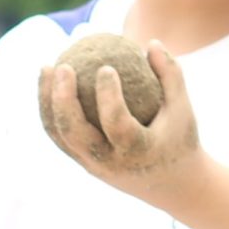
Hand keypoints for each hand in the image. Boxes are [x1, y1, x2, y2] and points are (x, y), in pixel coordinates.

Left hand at [39, 44, 204, 208]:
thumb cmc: (179, 139)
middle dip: (62, 99)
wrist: (171, 185)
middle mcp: (109, 163)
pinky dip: (50, 109)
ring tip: (46, 67)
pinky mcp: (82, 163)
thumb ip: (170, 74)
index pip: (117, 125)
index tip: (106, 67)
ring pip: (60, 134)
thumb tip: (152, 42)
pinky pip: (59, 134)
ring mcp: (91, 165)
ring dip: (47, 101)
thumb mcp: (183, 108)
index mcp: (137, 152)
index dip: (108, 97)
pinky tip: (50, 82)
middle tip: (62, 65)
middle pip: (75, 133)